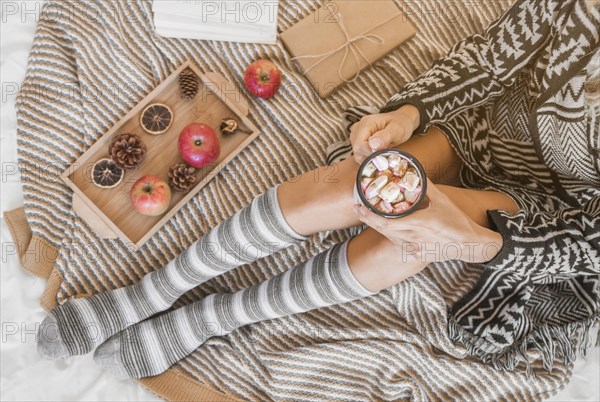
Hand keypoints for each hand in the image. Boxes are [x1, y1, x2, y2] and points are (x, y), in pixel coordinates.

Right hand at [350, 104, 419, 163]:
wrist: (402, 120)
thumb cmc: (401, 123)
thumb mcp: (398, 129)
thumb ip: (385, 136)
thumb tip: (373, 144)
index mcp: (366, 123)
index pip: (359, 144)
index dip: (370, 153)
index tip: (383, 153)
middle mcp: (357, 128)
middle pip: (357, 150)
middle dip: (371, 155)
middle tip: (385, 151)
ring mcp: (356, 135)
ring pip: (357, 154)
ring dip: (370, 157)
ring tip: (382, 151)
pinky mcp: (358, 141)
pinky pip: (359, 154)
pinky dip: (368, 157)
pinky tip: (377, 152)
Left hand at [353, 179, 503, 263]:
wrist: (468, 244)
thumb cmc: (456, 220)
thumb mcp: (442, 200)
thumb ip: (427, 186)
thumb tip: (416, 171)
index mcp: (420, 223)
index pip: (389, 222)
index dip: (372, 216)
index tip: (361, 207)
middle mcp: (414, 237)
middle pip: (384, 230)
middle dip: (368, 219)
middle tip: (357, 208)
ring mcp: (414, 247)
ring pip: (388, 237)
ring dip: (375, 226)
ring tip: (365, 215)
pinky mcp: (415, 253)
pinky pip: (397, 242)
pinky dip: (388, 233)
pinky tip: (382, 226)